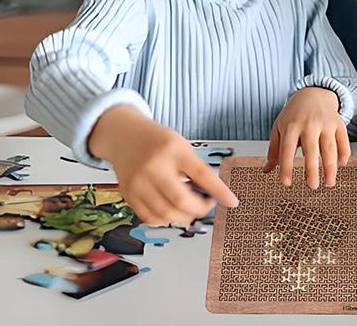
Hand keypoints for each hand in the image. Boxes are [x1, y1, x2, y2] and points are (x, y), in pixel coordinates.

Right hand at [88, 106, 238, 225]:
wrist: (124, 136)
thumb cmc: (157, 140)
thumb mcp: (180, 145)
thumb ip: (195, 168)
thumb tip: (213, 194)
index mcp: (173, 149)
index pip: (201, 173)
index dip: (219, 191)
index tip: (232, 201)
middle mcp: (154, 165)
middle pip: (180, 200)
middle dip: (199, 209)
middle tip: (207, 205)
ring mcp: (139, 181)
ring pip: (165, 214)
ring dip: (183, 217)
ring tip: (190, 208)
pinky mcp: (128, 194)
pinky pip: (150, 217)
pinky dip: (165, 220)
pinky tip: (171, 212)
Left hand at [264, 87, 350, 188]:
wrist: (313, 92)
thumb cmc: (294, 114)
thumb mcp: (280, 127)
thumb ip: (274, 149)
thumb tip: (266, 170)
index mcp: (291, 125)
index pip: (287, 149)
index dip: (286, 167)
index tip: (286, 183)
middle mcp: (309, 124)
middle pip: (311, 149)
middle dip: (312, 169)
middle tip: (312, 186)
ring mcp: (325, 123)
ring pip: (330, 146)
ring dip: (330, 166)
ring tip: (329, 183)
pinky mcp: (338, 123)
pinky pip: (343, 139)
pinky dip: (344, 152)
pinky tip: (342, 164)